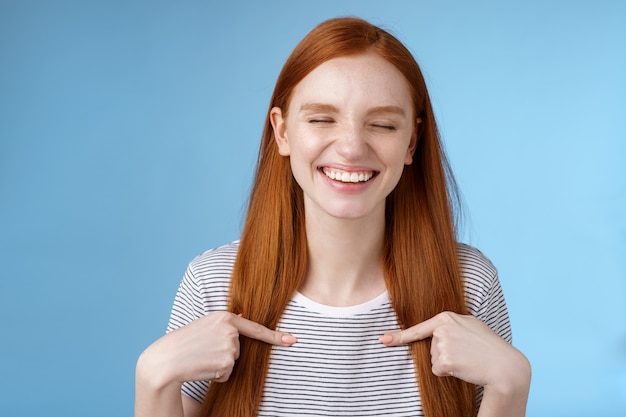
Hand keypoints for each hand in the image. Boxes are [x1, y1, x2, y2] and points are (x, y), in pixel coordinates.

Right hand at [138, 312, 296, 387]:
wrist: (166, 360)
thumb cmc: (183, 343)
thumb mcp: (205, 326)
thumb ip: (225, 325)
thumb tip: (243, 319)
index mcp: (225, 317)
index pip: (255, 328)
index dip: (276, 336)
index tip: (292, 340)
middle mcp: (230, 330)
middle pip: (239, 348)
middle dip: (224, 354)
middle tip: (203, 351)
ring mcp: (230, 346)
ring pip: (233, 361)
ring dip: (219, 364)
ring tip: (201, 358)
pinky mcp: (226, 362)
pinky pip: (228, 373)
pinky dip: (217, 375)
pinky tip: (203, 367)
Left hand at [379, 312, 529, 414]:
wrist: (504, 365)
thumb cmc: (489, 346)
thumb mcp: (470, 325)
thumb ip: (451, 325)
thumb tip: (436, 333)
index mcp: (447, 317)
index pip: (419, 328)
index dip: (399, 336)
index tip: (383, 340)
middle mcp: (441, 328)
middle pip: (431, 348)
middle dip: (446, 354)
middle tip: (466, 353)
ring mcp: (442, 344)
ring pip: (434, 360)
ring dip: (448, 363)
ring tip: (468, 358)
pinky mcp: (444, 360)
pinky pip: (438, 370)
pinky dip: (449, 373)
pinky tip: (464, 367)